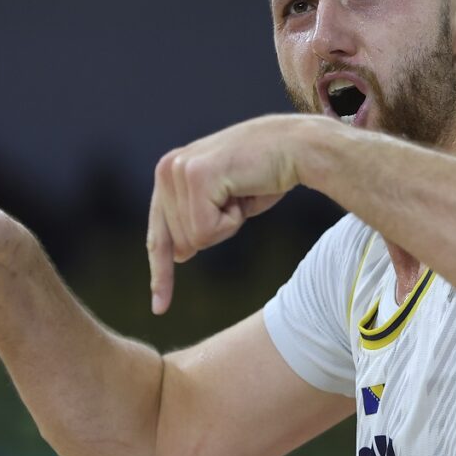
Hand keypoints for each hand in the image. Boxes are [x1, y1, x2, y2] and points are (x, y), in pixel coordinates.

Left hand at [147, 115, 323, 314]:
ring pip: (195, 239)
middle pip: (180, 242)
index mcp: (169, 172)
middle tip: (240, 198)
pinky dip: (233, 221)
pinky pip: (207, 230)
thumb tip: (180, 254)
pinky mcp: (195, 176)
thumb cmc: (268, 173)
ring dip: (228, 224)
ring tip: (243, 192)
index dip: (160, 273)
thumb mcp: (226, 203)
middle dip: (218, 232)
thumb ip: (197, 223)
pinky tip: (244, 192)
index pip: (158, 234)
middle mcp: (166, 168)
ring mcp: (178, 170)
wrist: (297, 147)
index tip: (160, 308)